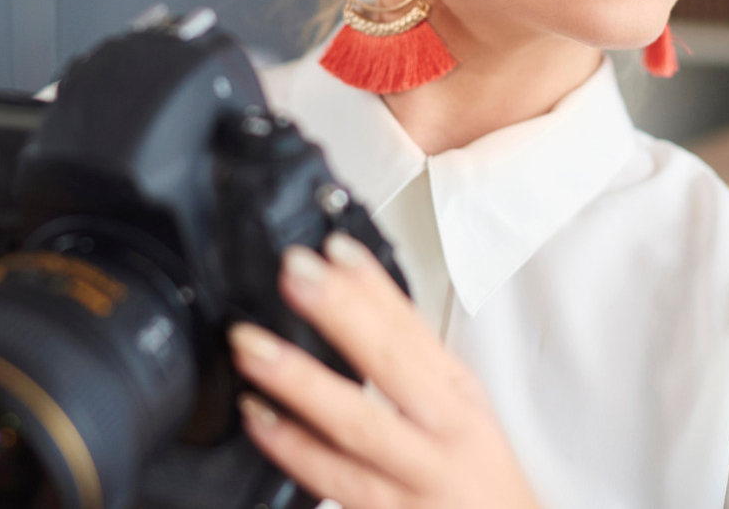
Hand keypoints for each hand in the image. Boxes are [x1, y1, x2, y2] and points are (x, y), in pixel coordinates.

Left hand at [229, 233, 542, 508]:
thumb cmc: (476, 480)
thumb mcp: (459, 413)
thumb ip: (409, 365)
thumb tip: (353, 299)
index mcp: (457, 398)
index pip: (415, 328)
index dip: (374, 285)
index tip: (336, 247)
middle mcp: (440, 435)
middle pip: (390, 364)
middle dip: (340, 312)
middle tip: (295, 273)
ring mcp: (412, 479)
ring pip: (354, 424)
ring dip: (297, 380)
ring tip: (251, 345)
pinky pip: (330, 480)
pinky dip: (290, 447)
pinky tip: (258, 419)